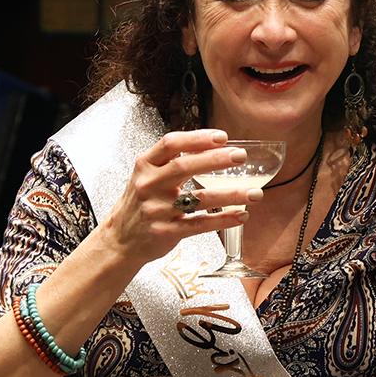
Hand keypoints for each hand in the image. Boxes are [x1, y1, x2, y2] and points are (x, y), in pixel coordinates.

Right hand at [96, 130, 258, 264]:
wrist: (120, 239)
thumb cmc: (141, 203)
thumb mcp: (147, 175)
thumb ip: (172, 161)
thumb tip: (212, 147)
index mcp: (145, 166)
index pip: (171, 144)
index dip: (198, 139)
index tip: (222, 137)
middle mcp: (149, 186)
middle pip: (184, 168)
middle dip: (216, 160)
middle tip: (240, 156)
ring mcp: (157, 210)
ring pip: (198, 199)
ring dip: (230, 195)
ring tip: (255, 193)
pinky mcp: (166, 232)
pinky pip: (200, 225)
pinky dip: (223, 220)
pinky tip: (241, 215)